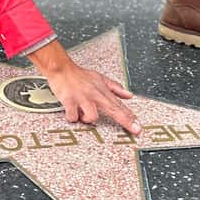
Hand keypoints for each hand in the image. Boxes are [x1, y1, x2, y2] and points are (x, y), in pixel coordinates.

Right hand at [27, 40, 141, 134]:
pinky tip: (71, 113)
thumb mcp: (100, 79)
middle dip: (126, 120)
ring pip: (92, 116)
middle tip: (135, 130)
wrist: (61, 69)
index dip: (130, 116)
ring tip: (82, 115)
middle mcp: (95, 95)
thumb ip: (116, 88)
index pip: (119, 105)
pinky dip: (72, 118)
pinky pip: (73, 116)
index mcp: (103, 91)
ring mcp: (82, 98)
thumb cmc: (80, 75)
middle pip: (114, 109)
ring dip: (87, 119)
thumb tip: (129, 95)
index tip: (138, 126)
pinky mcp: (70, 101)